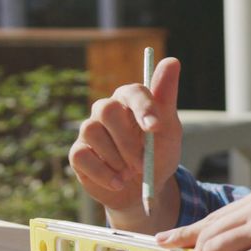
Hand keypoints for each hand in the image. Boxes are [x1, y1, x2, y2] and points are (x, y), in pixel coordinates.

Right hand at [69, 58, 182, 221]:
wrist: (144, 190)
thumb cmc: (158, 154)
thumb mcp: (169, 130)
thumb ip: (167, 97)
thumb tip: (172, 60)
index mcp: (130, 100)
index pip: (132, 91)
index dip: (143, 107)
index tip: (155, 127)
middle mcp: (106, 110)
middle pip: (107, 111)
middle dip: (127, 140)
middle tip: (142, 162)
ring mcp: (90, 130)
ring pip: (93, 133)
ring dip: (117, 159)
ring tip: (132, 173)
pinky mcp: (78, 153)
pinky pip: (83, 156)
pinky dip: (103, 173)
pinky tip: (119, 182)